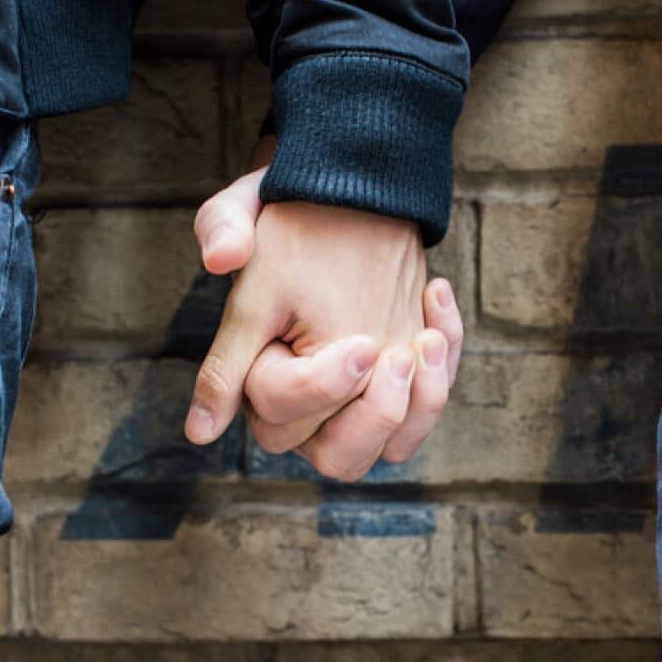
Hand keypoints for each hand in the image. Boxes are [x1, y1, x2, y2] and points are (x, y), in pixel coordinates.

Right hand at [187, 165, 463, 480]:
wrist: (343, 202)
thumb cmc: (292, 215)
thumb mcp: (248, 211)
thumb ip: (223, 227)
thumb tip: (219, 260)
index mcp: (256, 374)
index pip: (280, 413)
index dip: (322, 386)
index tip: (361, 344)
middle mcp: (304, 406)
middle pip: (337, 459)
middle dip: (375, 412)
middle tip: (394, 355)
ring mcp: (352, 405)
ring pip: (388, 451)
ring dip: (418, 406)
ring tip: (427, 342)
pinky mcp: (395, 393)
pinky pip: (423, 418)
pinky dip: (442, 375)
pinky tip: (435, 304)